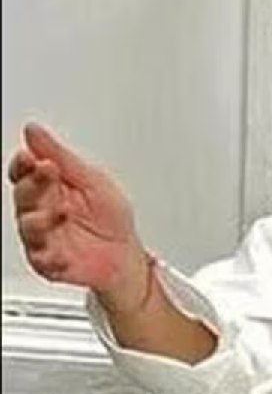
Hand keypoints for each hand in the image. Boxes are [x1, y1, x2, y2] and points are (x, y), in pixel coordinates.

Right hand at [8, 123, 147, 309]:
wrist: (126, 254)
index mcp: (49, 189)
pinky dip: (51, 255)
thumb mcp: (94, 180)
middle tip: (47, 172)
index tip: (29, 156)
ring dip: (41, 218)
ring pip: (29, 227)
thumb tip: (34, 131)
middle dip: (33, 184)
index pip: (25, 172)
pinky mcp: (49, 263)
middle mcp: (41, 212)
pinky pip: (43, 259)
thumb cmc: (110, 218)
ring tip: (61, 211)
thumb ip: (63, 157)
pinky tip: (60, 251)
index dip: (24, 164)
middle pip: (24, 196)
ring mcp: (43, 238)